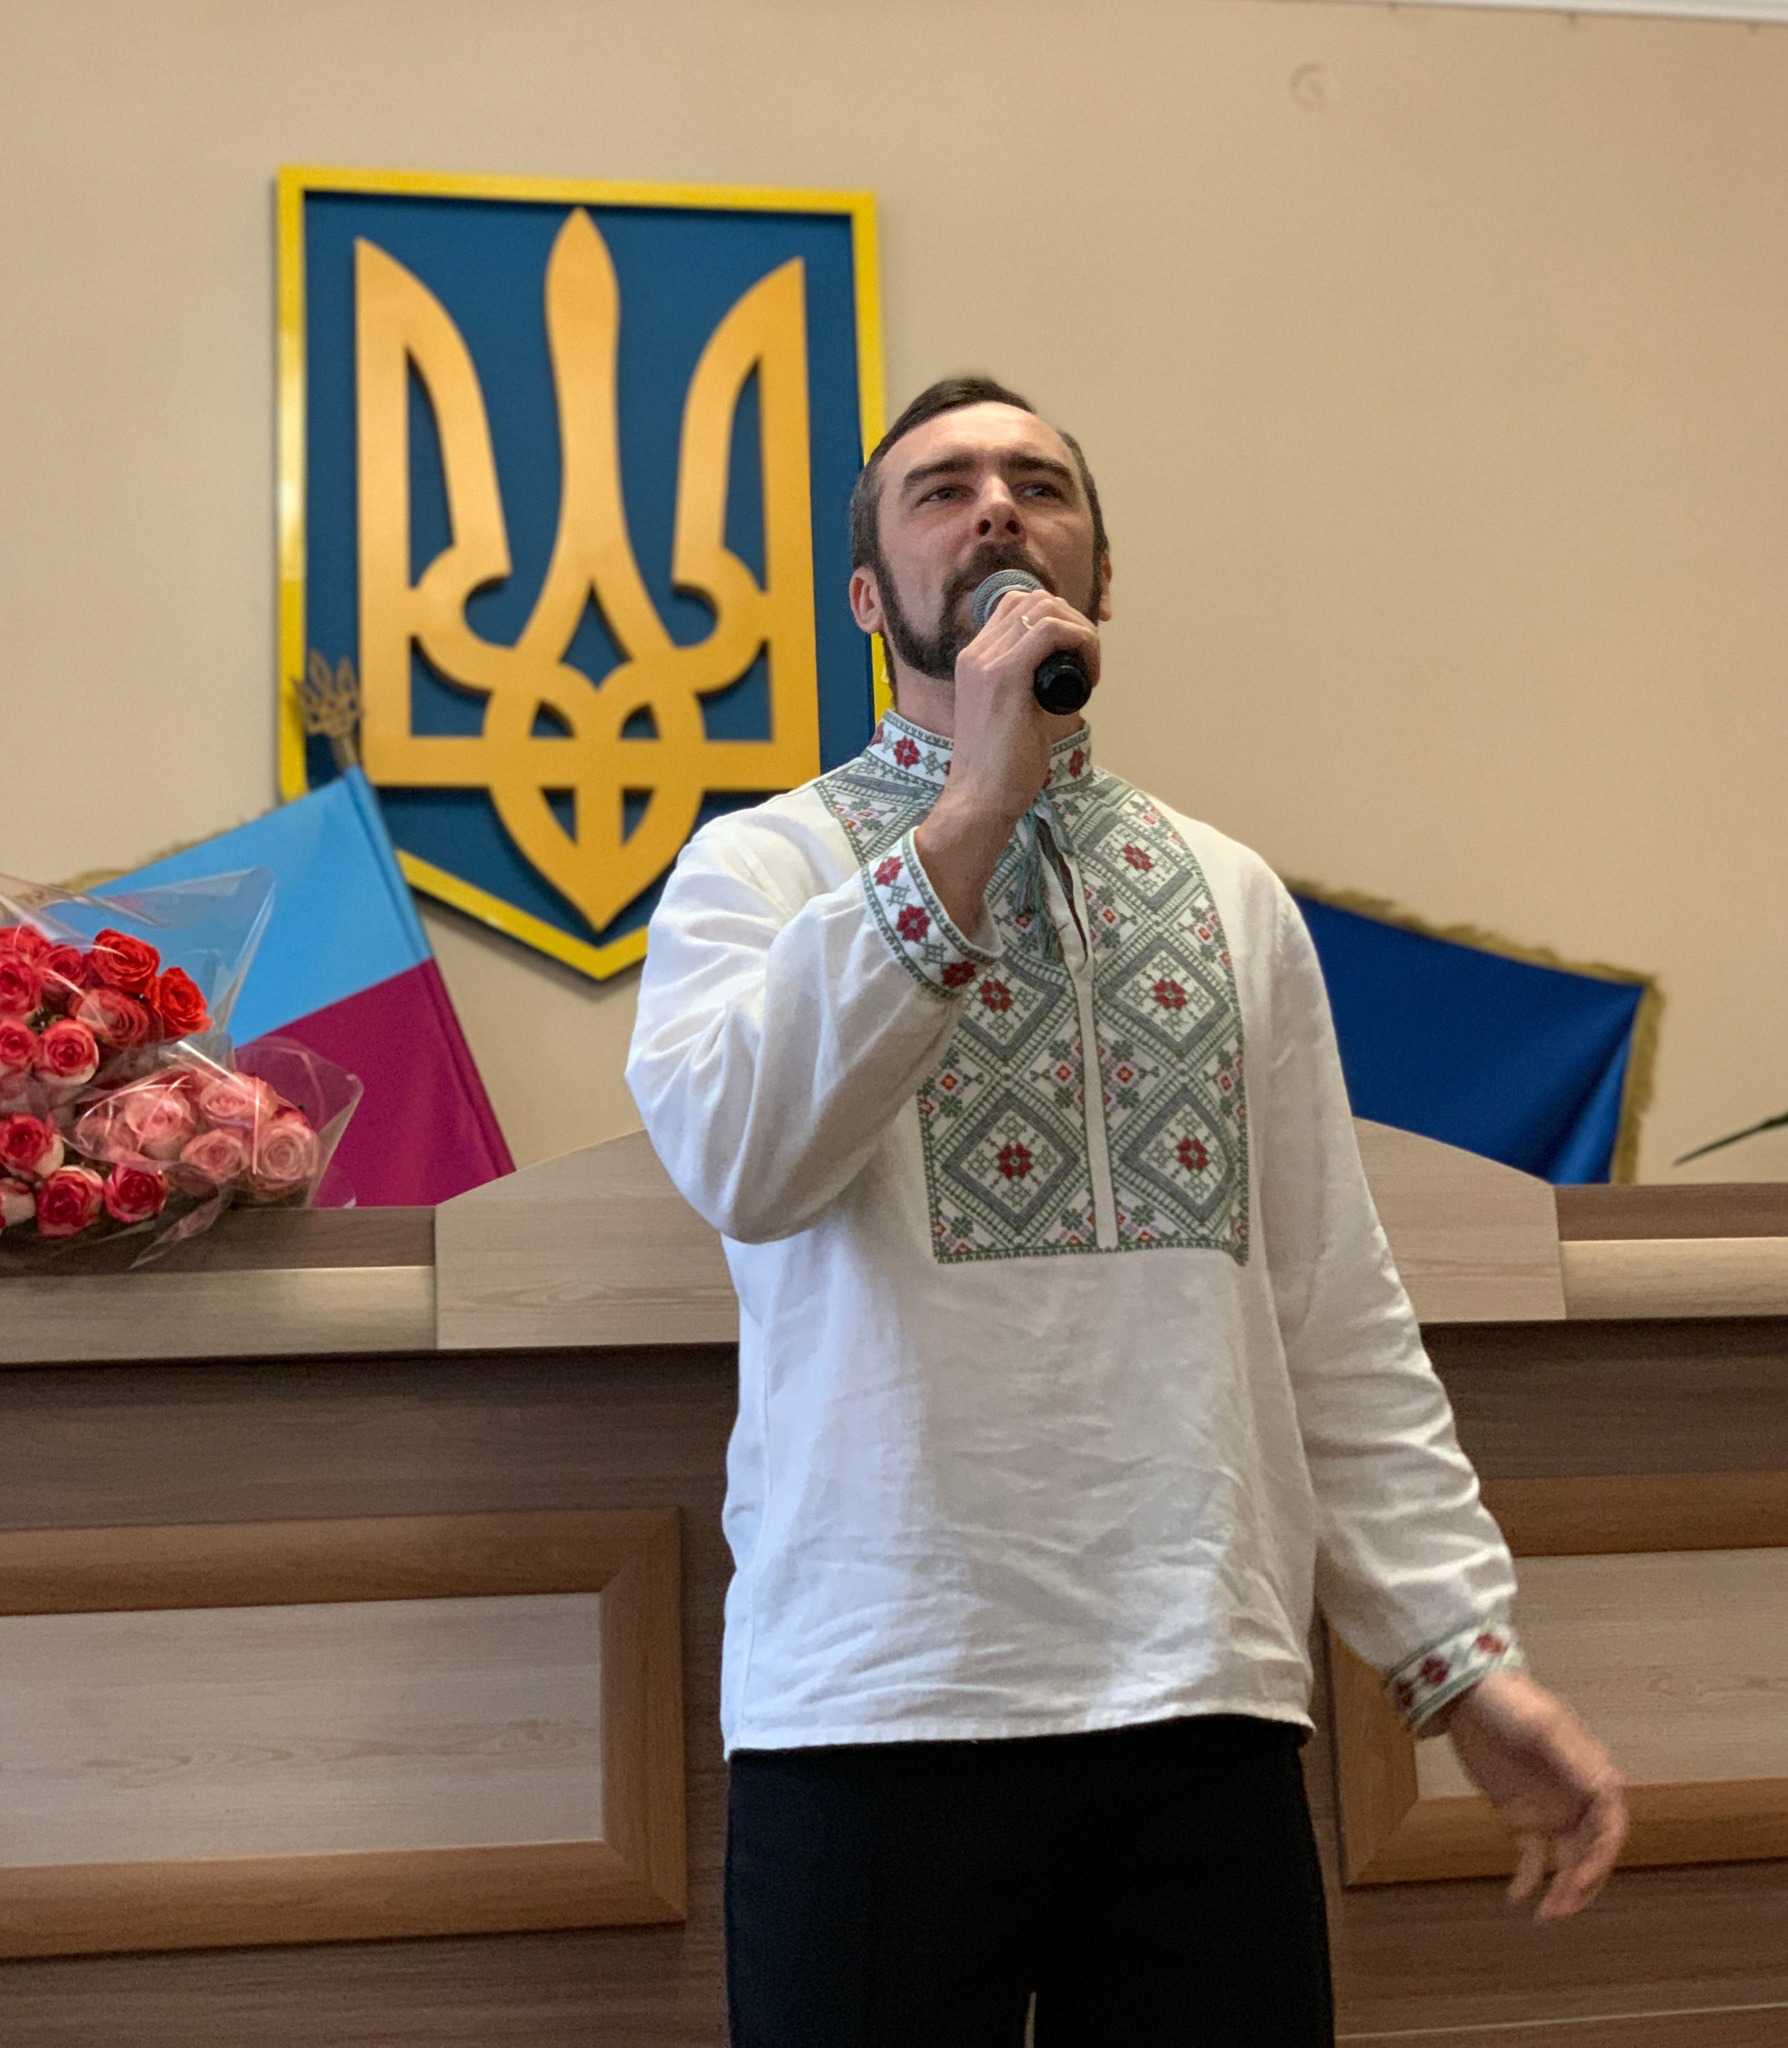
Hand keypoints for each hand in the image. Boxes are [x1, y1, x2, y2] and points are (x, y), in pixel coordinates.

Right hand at [912, 591, 1098, 932]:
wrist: (979, 799)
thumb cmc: (999, 768)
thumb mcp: (1010, 713)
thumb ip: (1025, 688)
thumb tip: (1061, 675)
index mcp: (973, 659)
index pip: (1016, 606)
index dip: (1056, 619)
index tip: (1075, 656)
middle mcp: (975, 653)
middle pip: (1033, 599)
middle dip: (1072, 620)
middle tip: (1088, 661)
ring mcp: (987, 662)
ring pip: (1046, 610)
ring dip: (1081, 632)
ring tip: (1091, 670)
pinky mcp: (1005, 676)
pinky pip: (1051, 632)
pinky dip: (1081, 644)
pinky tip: (1089, 677)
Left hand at [1441, 1668, 1627, 1919]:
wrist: (1464, 1692)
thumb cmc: (1508, 1700)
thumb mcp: (1542, 1725)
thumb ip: (1572, 1757)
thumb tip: (1606, 1791)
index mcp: (1592, 1774)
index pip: (1610, 1827)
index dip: (1602, 1858)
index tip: (1581, 1880)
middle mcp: (1578, 1797)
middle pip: (1592, 1852)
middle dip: (1582, 1884)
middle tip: (1560, 1909)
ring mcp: (1551, 1807)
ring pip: (1568, 1860)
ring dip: (1562, 1890)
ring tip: (1545, 1914)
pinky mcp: (1522, 1813)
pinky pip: (1534, 1855)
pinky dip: (1530, 1878)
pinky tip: (1517, 1896)